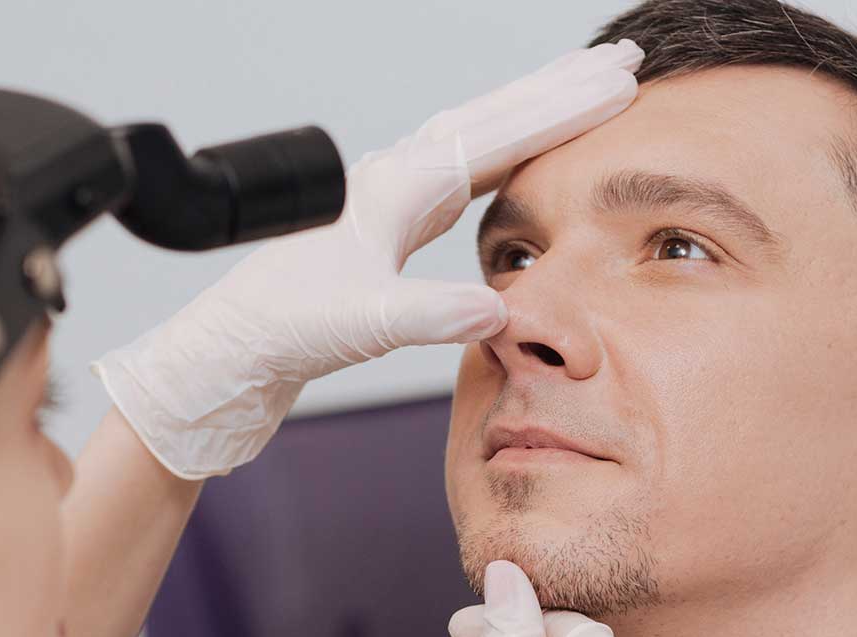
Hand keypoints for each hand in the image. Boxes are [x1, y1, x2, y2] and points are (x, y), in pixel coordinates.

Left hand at [92, 41, 642, 477]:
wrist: (232, 354)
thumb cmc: (284, 332)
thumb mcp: (365, 325)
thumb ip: (432, 315)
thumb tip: (498, 312)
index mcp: (396, 187)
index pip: (497, 133)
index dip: (563, 107)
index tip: (619, 81)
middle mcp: (394, 181)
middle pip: (493, 117)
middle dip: (560, 89)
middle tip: (624, 61)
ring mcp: (389, 201)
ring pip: (478, 137)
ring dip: (534, 114)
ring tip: (584, 94)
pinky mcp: (386, 228)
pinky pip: (461, 174)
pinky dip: (503, 154)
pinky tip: (517, 161)